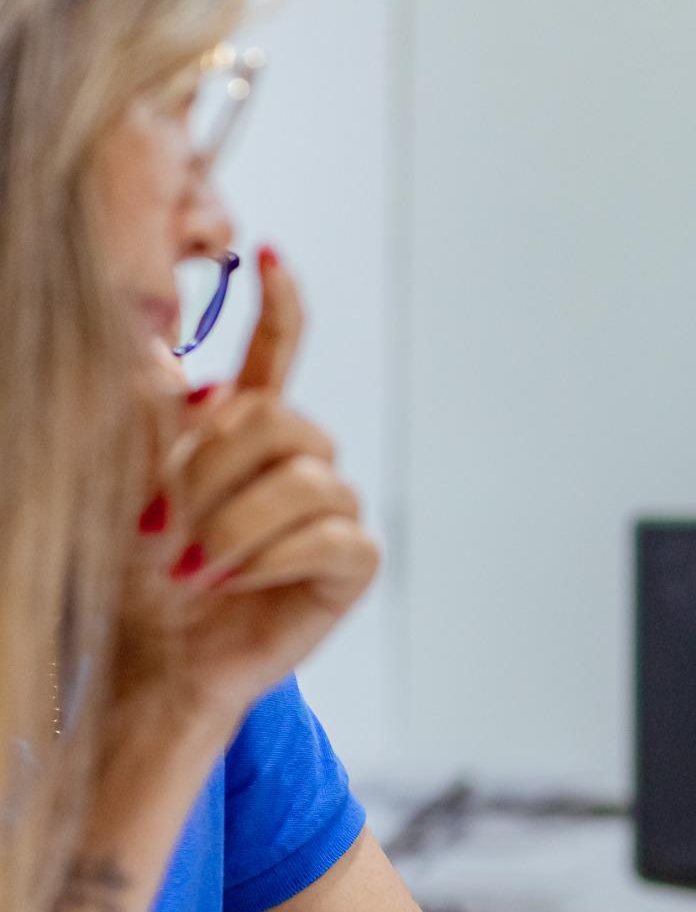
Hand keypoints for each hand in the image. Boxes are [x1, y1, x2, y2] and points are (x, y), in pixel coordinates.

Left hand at [119, 248, 378, 733]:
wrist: (151, 655)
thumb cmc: (134, 573)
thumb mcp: (129, 476)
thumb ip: (153, 413)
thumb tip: (177, 360)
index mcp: (244, 433)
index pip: (277, 353)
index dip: (280, 305)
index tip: (268, 256)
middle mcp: (297, 463)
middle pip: (283, 420)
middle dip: (215, 470)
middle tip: (164, 522)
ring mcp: (329, 511)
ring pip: (307, 480)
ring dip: (234, 524)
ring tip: (189, 564)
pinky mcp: (350, 564)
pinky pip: (332, 536)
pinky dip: (271, 558)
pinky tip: (232, 580)